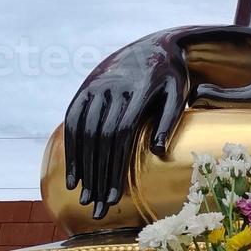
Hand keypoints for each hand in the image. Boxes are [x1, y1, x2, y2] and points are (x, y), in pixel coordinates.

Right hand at [64, 33, 189, 219]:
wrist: (155, 44)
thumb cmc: (171, 76)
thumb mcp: (178, 92)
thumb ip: (168, 120)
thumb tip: (156, 152)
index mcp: (139, 88)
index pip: (122, 132)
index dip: (116, 165)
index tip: (115, 196)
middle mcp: (113, 86)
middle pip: (101, 137)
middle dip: (98, 174)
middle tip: (98, 206)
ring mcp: (96, 86)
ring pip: (84, 131)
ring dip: (83, 167)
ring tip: (85, 197)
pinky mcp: (85, 88)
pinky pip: (73, 121)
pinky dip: (71, 150)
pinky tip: (74, 176)